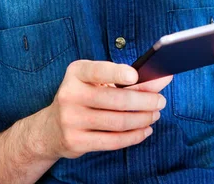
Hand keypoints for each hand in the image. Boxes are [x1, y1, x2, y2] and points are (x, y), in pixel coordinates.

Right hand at [39, 60, 171, 159]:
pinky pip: (112, 141)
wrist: (51, 127)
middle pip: (116, 99)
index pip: (98, 70)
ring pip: (117, 121)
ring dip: (142, 118)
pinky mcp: (76, 141)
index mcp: (76, 72)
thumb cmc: (83, 96)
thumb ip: (127, 79)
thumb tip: (162, 78)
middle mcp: (70, 94)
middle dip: (144, 100)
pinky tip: (144, 130)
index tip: (135, 75)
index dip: (117, 73)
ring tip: (154, 115)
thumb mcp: (98, 81)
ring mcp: (71, 120)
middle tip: (161, 101)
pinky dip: (133, 136)